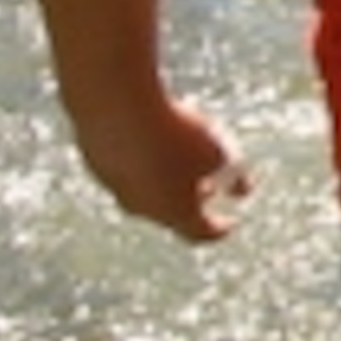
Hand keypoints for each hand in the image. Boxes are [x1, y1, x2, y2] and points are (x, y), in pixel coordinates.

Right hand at [68, 91, 249, 243]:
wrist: (115, 107)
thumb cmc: (175, 132)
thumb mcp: (221, 153)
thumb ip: (236, 176)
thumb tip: (244, 190)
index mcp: (174, 212)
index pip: (199, 233)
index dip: (217, 230)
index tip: (228, 224)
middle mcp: (140, 207)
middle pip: (170, 213)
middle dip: (192, 202)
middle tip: (209, 190)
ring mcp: (114, 186)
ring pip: (145, 190)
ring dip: (167, 179)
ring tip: (183, 159)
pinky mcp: (96, 162)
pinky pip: (126, 166)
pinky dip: (144, 159)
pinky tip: (154, 137)